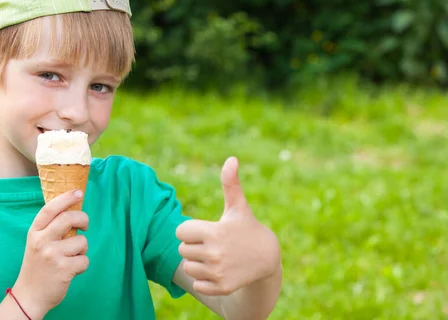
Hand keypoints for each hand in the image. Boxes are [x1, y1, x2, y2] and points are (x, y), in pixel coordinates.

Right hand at [12, 190, 89, 318]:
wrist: (29, 296)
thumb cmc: (37, 266)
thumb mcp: (37, 242)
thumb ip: (50, 227)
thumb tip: (73, 208)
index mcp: (34, 232)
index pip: (50, 209)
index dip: (66, 198)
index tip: (78, 192)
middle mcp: (41, 241)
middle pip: (69, 218)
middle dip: (83, 219)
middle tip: (85, 225)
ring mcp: (52, 255)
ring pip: (82, 241)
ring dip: (82, 249)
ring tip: (71, 258)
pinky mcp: (64, 270)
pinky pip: (85, 260)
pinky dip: (82, 265)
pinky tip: (71, 270)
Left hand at [176, 157, 280, 295]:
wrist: (267, 258)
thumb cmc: (247, 228)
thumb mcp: (238, 206)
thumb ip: (230, 183)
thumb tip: (231, 158)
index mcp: (214, 232)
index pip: (180, 231)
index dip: (191, 230)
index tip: (206, 230)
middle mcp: (214, 253)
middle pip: (182, 250)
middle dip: (193, 246)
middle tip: (212, 244)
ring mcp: (217, 272)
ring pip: (189, 268)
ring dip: (198, 264)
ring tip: (215, 258)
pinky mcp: (221, 287)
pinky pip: (197, 285)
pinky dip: (204, 281)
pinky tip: (218, 271)